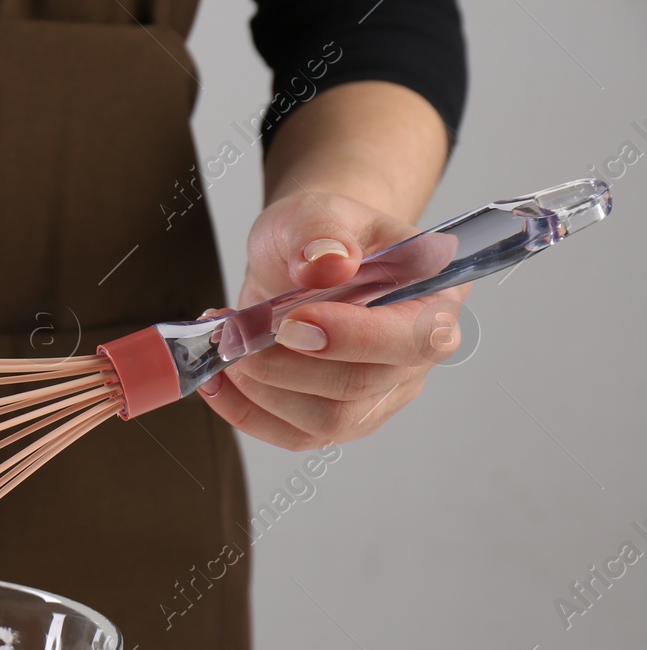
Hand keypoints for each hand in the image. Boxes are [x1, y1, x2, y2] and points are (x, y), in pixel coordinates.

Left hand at [199, 190, 467, 450]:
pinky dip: (246, 411)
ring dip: (262, 388)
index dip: (352, 337)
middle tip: (236, 332)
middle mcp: (416, 357)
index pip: (416, 337)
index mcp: (435, 298)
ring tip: (226, 343)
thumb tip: (330, 261)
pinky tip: (216, 380)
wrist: (304, 259)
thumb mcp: (317, 211)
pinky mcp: (337, 420)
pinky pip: (294, 436)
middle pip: (361, 386)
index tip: (290, 322)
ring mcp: (380, 395)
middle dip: (287, 365)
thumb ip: (323, 229)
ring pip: (326, 421)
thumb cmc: (322, 236)